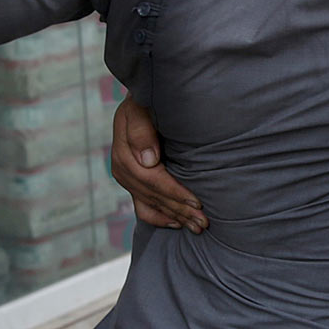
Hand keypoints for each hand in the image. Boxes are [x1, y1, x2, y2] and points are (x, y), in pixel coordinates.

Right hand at [110, 97, 207, 233]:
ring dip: (175, 217)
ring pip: (151, 205)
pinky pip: (144, 208)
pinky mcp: (135, 184)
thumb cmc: (146, 102)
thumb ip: (141, 130)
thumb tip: (149, 160)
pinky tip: (176, 224)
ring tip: (197, 228)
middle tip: (204, 223)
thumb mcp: (140, 108)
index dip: (174, 192)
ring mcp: (128, 179)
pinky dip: (160, 218)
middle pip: (154, 196)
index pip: (151, 180)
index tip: (197, 202)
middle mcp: (123, 169)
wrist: (142, 101)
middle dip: (180, 210)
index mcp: (124, 153)